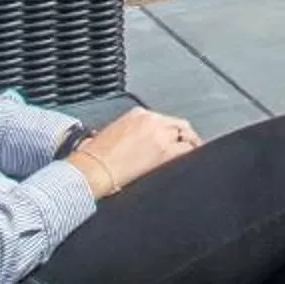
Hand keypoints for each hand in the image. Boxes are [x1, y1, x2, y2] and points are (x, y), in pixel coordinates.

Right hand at [68, 108, 199, 196]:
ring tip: (191, 153)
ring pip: (185, 135)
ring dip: (189, 144)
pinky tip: (192, 160)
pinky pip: (187, 150)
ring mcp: (160, 134)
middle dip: (183, 136)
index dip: (170, 131)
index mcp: (137, 114)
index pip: (163, 119)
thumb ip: (129, 133)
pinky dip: (191, 154)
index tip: (172, 139)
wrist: (92, 169)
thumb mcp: (110, 134)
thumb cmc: (94, 157)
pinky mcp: (165, 151)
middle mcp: (151, 120)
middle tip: (188, 146)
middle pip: (177, 125)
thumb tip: (134, 143)